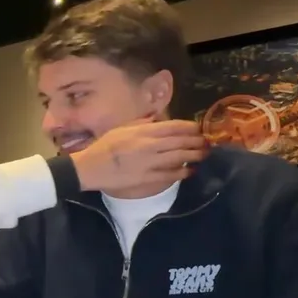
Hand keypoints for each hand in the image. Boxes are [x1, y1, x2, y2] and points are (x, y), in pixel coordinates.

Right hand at [70, 119, 206, 194]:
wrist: (90, 168)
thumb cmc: (103, 147)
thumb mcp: (121, 129)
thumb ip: (141, 123)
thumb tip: (157, 119)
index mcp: (143, 131)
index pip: (173, 126)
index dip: (189, 127)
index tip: (199, 127)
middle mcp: (150, 145)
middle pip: (180, 141)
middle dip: (197, 141)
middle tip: (208, 142)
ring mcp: (150, 162)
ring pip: (180, 157)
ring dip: (195, 155)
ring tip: (204, 154)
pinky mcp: (148, 178)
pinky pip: (171, 175)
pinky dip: (183, 172)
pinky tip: (191, 171)